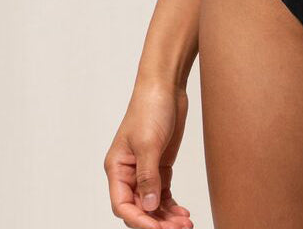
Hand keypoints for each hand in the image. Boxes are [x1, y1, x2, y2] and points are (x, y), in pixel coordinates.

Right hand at [104, 82, 194, 228]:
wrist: (166, 86)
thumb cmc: (149, 107)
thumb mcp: (148, 143)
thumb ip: (148, 176)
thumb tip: (149, 207)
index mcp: (117, 168)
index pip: (123, 205)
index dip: (139, 221)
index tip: (158, 228)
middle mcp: (128, 173)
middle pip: (139, 209)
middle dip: (157, 222)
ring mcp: (145, 170)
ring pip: (152, 205)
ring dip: (167, 218)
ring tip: (185, 224)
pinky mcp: (160, 166)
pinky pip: (163, 194)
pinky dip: (171, 206)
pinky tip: (183, 214)